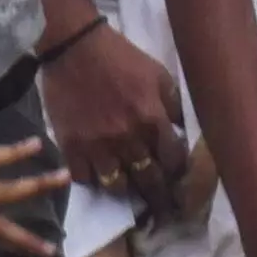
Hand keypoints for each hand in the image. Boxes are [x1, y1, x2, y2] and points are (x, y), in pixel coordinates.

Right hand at [40, 20, 186, 204]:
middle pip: (149, 180)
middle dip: (160, 197)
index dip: (178, 173)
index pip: (173, 160)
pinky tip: (98, 177)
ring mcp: (97, 145)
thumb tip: (185, 130)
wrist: (73, 46)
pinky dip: (93, 180)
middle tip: (165, 211)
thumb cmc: (120, 56)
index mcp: (152, 119)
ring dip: (126, 191)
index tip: (179, 182)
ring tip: (130, 195)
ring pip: (117, 186)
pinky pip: (84, 178)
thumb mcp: (158, 74)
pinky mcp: (70, 146)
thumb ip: (174, 105)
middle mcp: (127, 138)